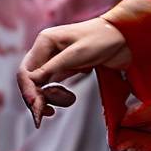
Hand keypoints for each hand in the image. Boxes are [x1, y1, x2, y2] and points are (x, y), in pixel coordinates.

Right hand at [17, 17, 131, 128]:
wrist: (125, 37)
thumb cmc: (102, 39)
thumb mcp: (77, 53)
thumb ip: (53, 67)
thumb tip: (32, 82)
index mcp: (46, 40)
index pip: (25, 71)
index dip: (27, 91)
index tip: (36, 107)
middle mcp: (47, 49)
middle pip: (30, 80)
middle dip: (38, 98)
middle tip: (47, 113)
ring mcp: (55, 59)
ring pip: (41, 85)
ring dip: (49, 98)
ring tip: (68, 101)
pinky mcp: (65, 67)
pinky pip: (52, 85)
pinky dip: (56, 95)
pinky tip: (68, 99)